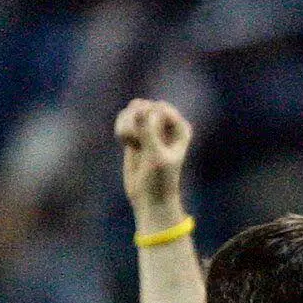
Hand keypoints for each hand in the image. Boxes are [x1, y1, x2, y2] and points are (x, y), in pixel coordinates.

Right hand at [115, 99, 191, 227]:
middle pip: (144, 105)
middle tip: (135, 141)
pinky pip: (124, 117)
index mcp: (181, 129)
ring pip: (132, 109)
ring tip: (130, 142)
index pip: (160, 108)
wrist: (150, 197)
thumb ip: (148, 131)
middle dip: (134, 121)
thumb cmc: (159, 179)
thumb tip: (139, 107)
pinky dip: (121, 128)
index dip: (148, 120)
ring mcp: (152, 127)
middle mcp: (168, 125)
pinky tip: (126, 143)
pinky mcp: (137, 132)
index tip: (145, 139)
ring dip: (126, 124)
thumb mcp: (155, 156)